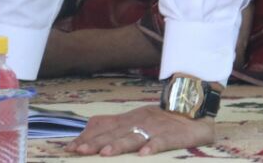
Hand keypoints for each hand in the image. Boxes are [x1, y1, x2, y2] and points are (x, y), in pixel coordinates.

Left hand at [69, 104, 214, 155]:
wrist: (192, 108)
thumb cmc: (161, 119)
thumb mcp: (135, 119)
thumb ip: (115, 126)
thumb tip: (90, 134)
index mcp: (127, 118)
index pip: (102, 126)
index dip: (86, 136)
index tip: (70, 147)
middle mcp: (137, 121)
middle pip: (113, 133)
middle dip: (95, 142)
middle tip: (79, 151)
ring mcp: (154, 128)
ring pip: (133, 137)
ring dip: (118, 145)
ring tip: (105, 154)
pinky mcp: (172, 135)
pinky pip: (161, 141)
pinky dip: (152, 146)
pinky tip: (144, 154)